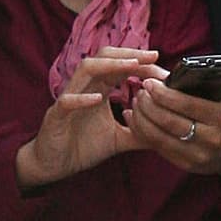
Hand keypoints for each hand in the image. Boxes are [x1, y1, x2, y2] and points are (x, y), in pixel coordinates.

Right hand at [15, 48, 161, 190]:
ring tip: (131, 66)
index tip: (161, 64)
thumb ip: (140, 133)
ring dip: (109, 65)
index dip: (140, 63)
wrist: (54, 165)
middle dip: (129, 55)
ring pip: (85, 70)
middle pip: (104, 58)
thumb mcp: (119, 140)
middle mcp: (84, 88)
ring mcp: (69, 98)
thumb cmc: (83, 147)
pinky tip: (98, 99)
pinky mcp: (56, 115)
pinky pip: (67, 101)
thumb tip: (166, 133)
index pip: (120, 67)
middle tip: (152, 56)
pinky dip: (82, 98)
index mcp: (98, 90)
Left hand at [126, 65, 220, 196]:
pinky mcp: (186, 165)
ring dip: (142, 119)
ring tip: (135, 102)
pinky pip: (158, 148)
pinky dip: (142, 132)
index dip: (164, 94)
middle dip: (148, 105)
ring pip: (159, 137)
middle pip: (169, 121)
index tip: (149, 82)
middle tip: (139, 91)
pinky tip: (134, 118)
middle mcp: (212, 140)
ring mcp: (198, 156)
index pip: (187, 105)